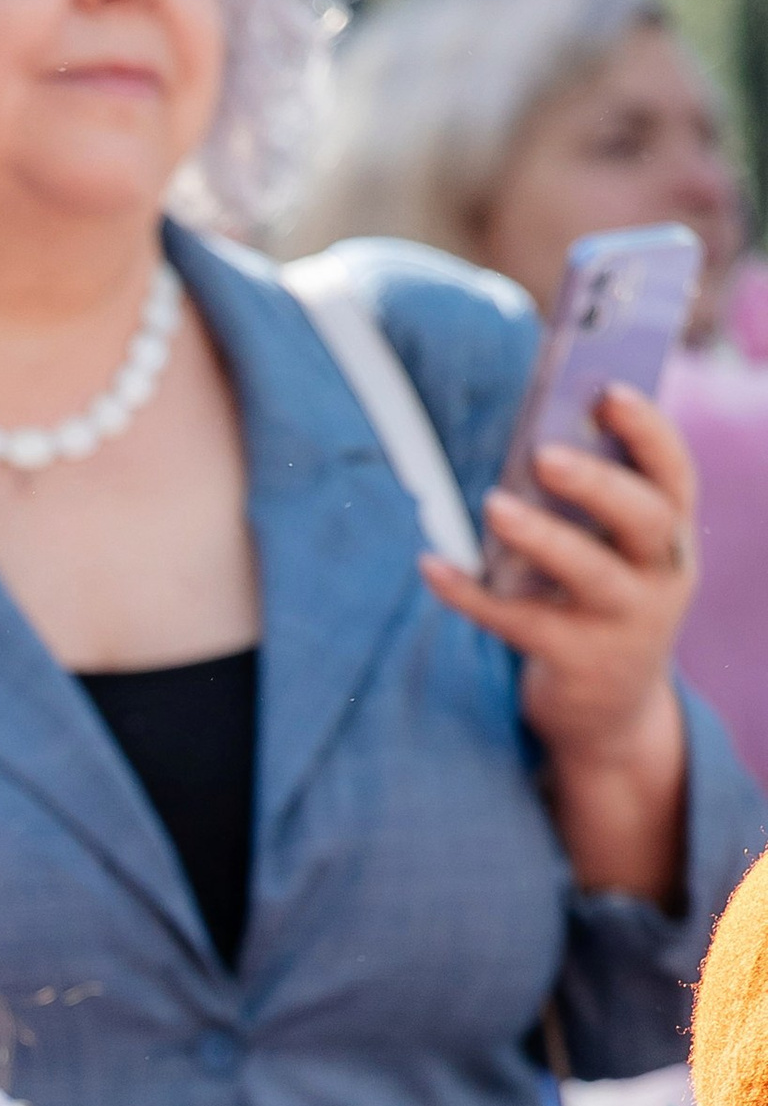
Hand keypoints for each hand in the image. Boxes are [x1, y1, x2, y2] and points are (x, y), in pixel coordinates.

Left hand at [419, 379, 694, 902]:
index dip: (649, 430)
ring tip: (492, 504)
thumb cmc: (601, 605)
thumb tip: (527, 444)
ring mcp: (625, 623)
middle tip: (545, 454)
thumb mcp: (615, 556)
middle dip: (597, 484)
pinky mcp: (578, 663)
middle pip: (644, 520)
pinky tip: (430, 566)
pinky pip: (519, 623)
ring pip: (589, 574)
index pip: (676, 474)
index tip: (609, 392)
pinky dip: (470, 595)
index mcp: (673, 535)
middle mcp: (662, 576)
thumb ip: (588, 507)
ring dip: (540, 537)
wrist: (612, 714)